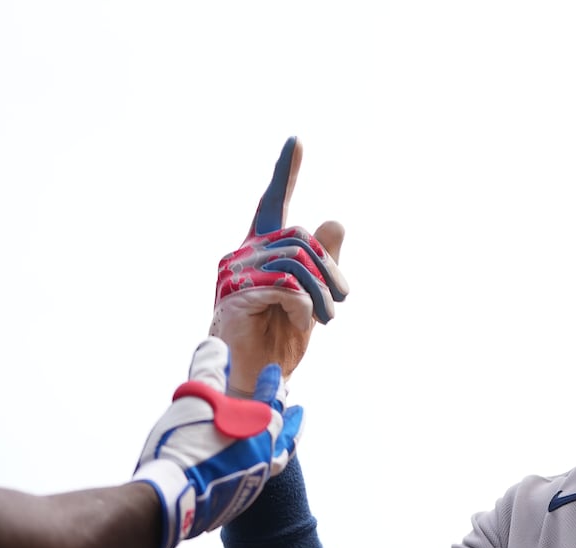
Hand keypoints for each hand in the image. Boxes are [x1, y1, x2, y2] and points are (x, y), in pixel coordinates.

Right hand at [131, 337, 303, 547]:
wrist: (171, 499)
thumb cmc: (184, 445)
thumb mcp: (193, 400)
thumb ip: (207, 371)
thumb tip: (216, 345)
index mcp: (258, 429)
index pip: (271, 399)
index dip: (271, 384)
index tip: (274, 372)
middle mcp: (262, 456)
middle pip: (284, 434)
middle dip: (290, 420)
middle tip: (298, 411)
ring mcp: (252, 481)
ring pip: (275, 459)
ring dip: (280, 445)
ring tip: (281, 441)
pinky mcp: (237, 502)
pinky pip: (256, 479)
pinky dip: (258, 466)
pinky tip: (249, 466)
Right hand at [210, 137, 347, 395]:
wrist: (257, 378)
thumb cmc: (281, 338)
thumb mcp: (313, 297)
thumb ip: (322, 262)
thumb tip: (335, 222)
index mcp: (262, 249)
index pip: (273, 203)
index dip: (285, 173)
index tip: (297, 141)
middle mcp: (244, 253)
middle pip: (301, 237)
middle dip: (330, 270)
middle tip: (340, 301)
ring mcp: (235, 272)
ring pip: (297, 260)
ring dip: (321, 292)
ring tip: (323, 318)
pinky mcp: (235, 295)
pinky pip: (286, 286)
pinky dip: (305, 306)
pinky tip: (304, 323)